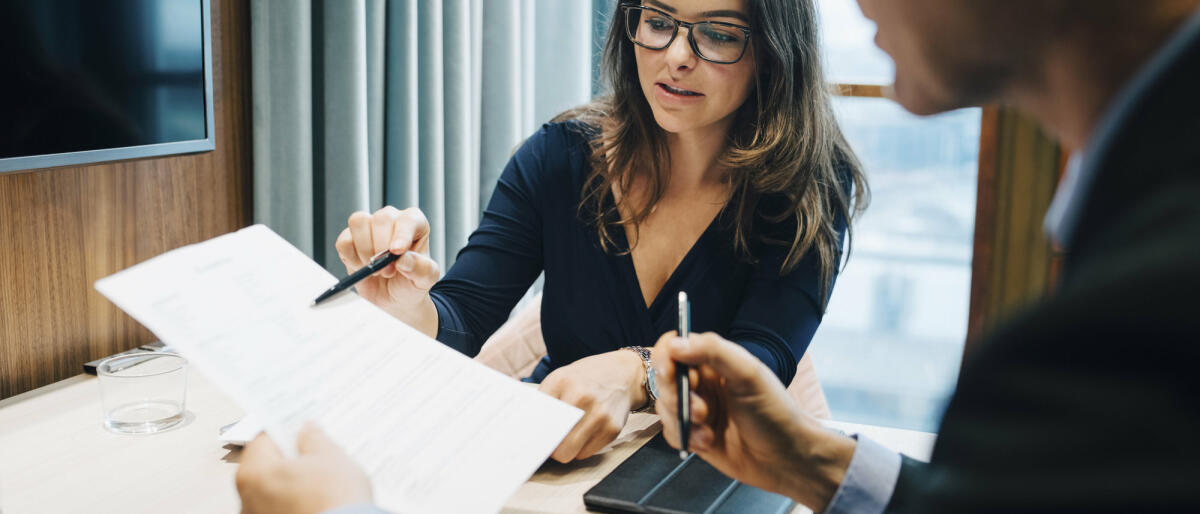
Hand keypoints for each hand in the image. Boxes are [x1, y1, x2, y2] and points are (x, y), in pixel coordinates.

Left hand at [236, 423, 372, 513]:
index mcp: (253, 473)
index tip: (300, 431)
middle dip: (288, 459)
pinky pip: (280, 508)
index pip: (262, 440)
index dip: (284, 431)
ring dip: (291, 483)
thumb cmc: (333, 500)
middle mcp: (247, 499)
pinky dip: (294, 503)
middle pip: (265, 467)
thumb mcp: (330, 457)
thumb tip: (308, 431)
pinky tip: (317, 501)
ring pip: (272, 491)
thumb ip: (314, 439)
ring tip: (321, 482)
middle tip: (315, 455)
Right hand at [335, 206, 439, 335]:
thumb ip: (421, 269)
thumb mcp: (425, 280)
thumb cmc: (412, 283)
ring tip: (376, 270)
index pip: (408, 219)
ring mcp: (369, 227)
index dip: (401, 234)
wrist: (394, 300)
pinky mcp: (350, 240)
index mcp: (415, 224)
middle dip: (382, 249)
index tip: (396, 252)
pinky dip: (350, 257)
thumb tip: (404, 259)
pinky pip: (344, 241)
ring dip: (365, 251)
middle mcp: (392, 220)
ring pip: (359, 223)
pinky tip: (362, 268)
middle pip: (381, 219)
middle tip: (389, 271)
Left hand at [539, 349, 648, 462]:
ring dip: (565, 449)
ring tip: (567, 435)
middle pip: (553, 442)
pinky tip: (585, 433)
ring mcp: (600, 415)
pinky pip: (586, 454)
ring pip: (569, 453)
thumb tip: (528, 429)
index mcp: (562, 381)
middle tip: (548, 442)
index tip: (527, 439)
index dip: (531, 431)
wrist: (624, 375)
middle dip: (549, 446)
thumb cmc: (587, 379)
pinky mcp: (612, 429)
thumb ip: (544, 400)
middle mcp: (582, 397)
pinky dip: (581, 448)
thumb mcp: (561, 378)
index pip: (537, 418)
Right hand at [650, 333, 855, 511]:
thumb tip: (676, 344)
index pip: (675, 346)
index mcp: (715, 361)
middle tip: (700, 408)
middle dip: (677, 395)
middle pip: (665, 378)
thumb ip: (714, 351)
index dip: (666, 357)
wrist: (787, 458)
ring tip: (708, 427)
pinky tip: (708, 442)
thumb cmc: (775, 413)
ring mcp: (697, 409)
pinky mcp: (694, 434)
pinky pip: (670, 432)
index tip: (670, 372)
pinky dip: (685, 437)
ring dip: (683, 419)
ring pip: (664, 407)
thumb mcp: (749, 374)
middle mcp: (703, 382)